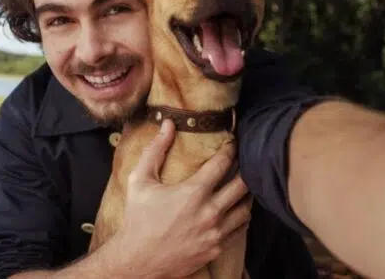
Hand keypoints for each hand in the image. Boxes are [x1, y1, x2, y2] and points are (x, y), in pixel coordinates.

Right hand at [114, 119, 250, 278]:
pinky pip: (241, 229)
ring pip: (246, 208)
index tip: (232, 144)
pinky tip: (236, 209)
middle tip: (243, 162)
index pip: (223, 163)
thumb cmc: (137, 219)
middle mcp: (210, 212)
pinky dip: (242, 217)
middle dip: (245, 169)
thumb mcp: (140, 180)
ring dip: (246, 194)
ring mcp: (215, 233)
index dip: (231, 149)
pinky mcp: (216, 248)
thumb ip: (155, 150)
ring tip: (243, 184)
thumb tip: (168, 124)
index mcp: (193, 192)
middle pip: (243, 184)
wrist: (137, 260)